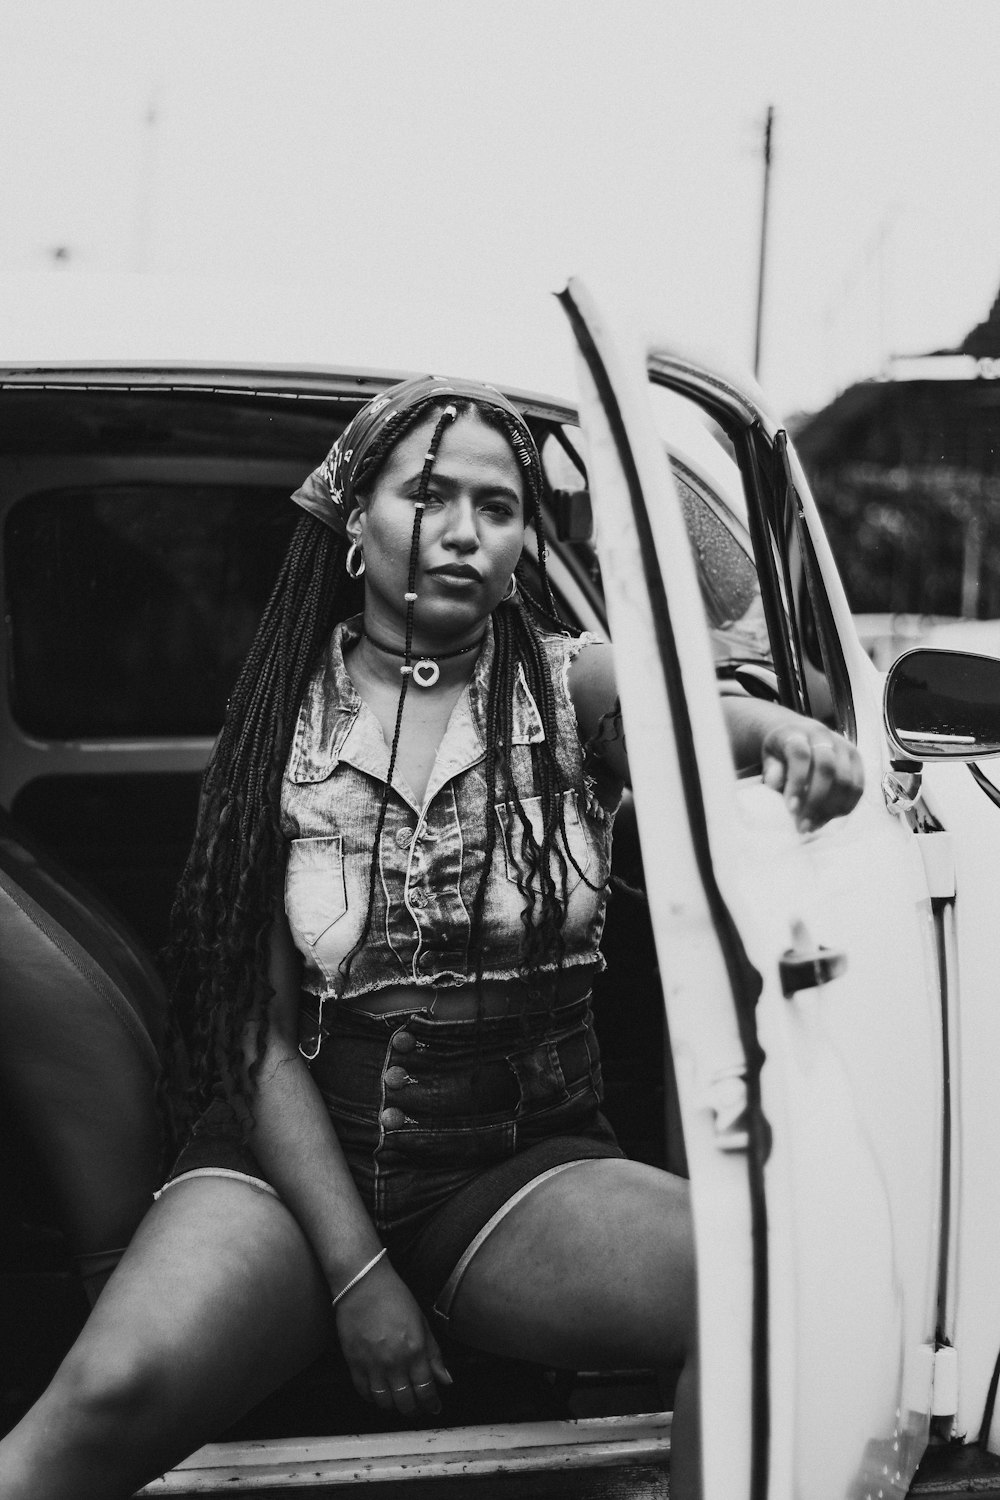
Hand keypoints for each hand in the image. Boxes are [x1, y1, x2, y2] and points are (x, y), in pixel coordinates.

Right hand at [334, 1258, 451, 1417]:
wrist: (363, 1284)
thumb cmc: (395, 1297)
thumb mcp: (422, 1322)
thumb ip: (434, 1354)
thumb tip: (446, 1379)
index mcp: (415, 1350)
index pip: (426, 1390)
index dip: (431, 1403)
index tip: (433, 1408)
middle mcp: (394, 1362)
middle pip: (405, 1401)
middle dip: (414, 1410)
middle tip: (417, 1409)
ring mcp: (372, 1364)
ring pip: (384, 1402)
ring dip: (393, 1407)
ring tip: (398, 1403)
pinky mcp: (354, 1363)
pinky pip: (364, 1391)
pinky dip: (372, 1398)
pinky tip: (378, 1394)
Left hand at [761, 717, 863, 832]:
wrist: (801, 733)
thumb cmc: (782, 751)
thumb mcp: (769, 756)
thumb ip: (771, 769)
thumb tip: (774, 783)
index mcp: (797, 733)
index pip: (800, 755)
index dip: (797, 782)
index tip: (791, 809)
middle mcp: (824, 737)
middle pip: (827, 769)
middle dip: (816, 801)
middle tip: (803, 826)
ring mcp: (844, 747)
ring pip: (845, 780)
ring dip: (831, 808)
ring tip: (814, 826)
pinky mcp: (857, 760)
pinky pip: (858, 787)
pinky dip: (845, 806)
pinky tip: (829, 818)